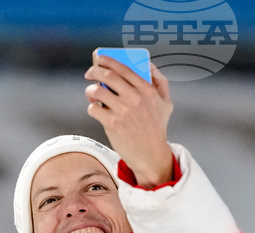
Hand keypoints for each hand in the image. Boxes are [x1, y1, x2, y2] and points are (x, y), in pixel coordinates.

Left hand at [85, 56, 173, 187]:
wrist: (150, 154)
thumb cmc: (156, 127)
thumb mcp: (165, 102)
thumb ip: (160, 81)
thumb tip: (148, 64)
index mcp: (148, 90)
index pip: (125, 68)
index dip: (109, 60)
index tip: (100, 57)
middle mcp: (135, 98)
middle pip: (108, 76)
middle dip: (95, 70)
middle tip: (89, 72)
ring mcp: (123, 111)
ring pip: (97, 91)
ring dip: (90, 90)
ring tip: (91, 92)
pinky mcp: (112, 123)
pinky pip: (94, 109)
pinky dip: (92, 107)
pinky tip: (96, 109)